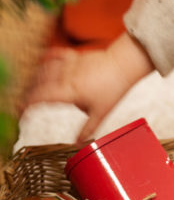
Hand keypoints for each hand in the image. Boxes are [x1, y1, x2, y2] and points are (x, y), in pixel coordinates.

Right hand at [22, 32, 153, 142]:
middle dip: (29, 93)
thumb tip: (78, 145)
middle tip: (24, 103)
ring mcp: (70, 65)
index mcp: (69, 92)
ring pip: (46, 69)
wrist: (125, 64)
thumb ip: (87, 130)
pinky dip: (48, 57)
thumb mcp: (101, 113)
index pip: (41, 98)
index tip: (21, 112)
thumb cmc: (114, 87)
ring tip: (32, 87)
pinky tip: (42, 61)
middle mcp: (66, 77)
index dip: (28, 105)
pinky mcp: (76, 56)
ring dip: (36, 78)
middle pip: (39, 84)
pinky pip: (57, 54)